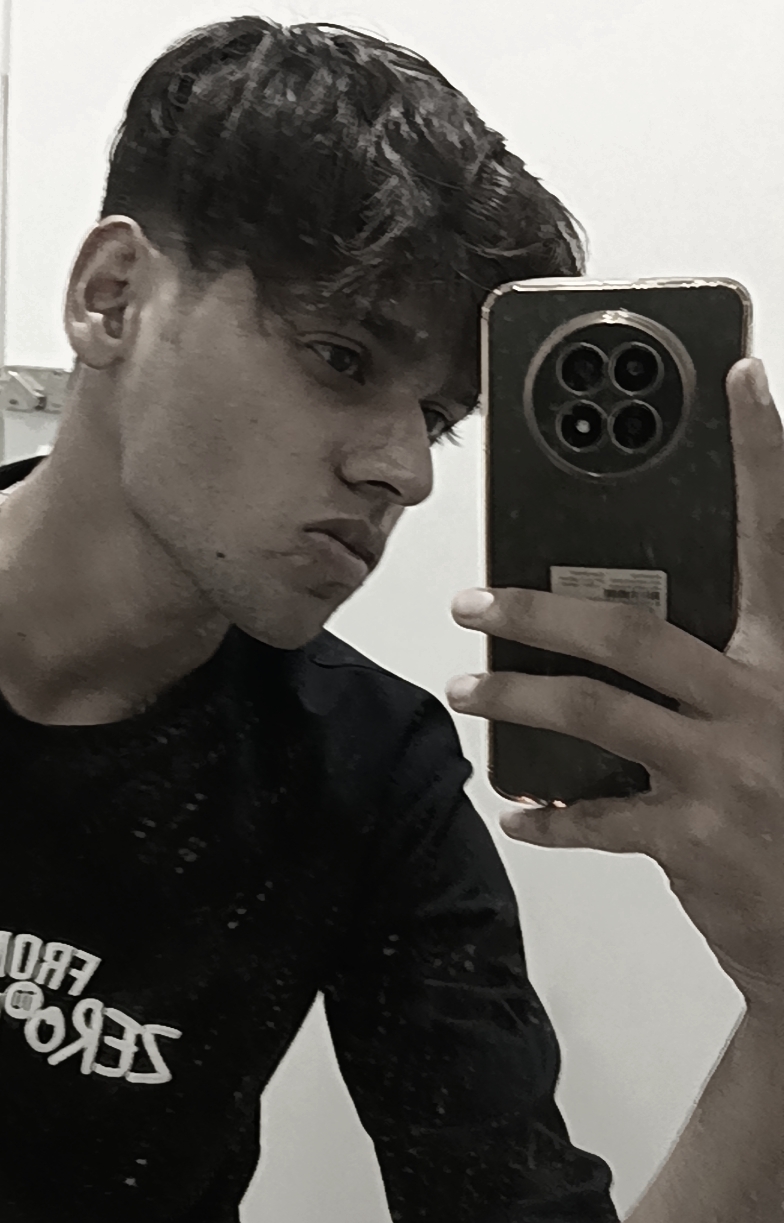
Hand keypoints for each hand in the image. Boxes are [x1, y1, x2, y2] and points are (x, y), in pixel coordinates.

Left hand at [446, 356, 783, 1013]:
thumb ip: (736, 671)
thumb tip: (646, 638)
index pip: (778, 538)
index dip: (764, 454)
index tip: (741, 379)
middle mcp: (765, 703)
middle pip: (633, 631)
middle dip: (538, 611)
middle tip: (476, 600)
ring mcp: (731, 775)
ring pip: (595, 713)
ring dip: (517, 697)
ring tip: (469, 688)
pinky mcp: (697, 843)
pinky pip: (597, 818)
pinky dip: (549, 814)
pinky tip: (518, 809)